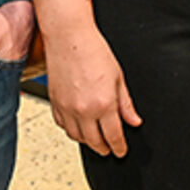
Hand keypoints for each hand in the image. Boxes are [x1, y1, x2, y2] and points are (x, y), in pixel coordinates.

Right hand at [43, 20, 141, 156]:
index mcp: (104, 104)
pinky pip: (63, 126)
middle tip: (110, 149)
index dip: (119, 147)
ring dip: (88, 141)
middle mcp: (83, 110)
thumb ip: (126, 104)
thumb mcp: (118, 78)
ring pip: (77, 137)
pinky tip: (79, 126)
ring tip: (95, 139)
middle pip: (94, 142)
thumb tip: (134, 121)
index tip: (121, 151)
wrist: (69, 37)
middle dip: (104, 148)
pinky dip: (72, 130)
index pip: (113, 136)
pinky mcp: (54, 103)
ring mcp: (67, 108)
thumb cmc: (94, 51)